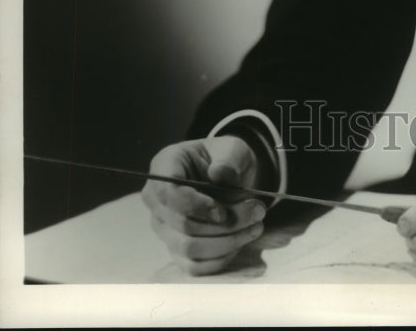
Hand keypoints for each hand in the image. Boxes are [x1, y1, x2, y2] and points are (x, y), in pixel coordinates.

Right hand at [141, 136, 266, 274]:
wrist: (229, 177)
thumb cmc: (226, 159)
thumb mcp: (233, 149)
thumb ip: (228, 158)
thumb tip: (219, 174)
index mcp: (164, 167)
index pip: (168, 193)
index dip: (195, 206)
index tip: (224, 212)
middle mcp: (157, 201)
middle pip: (183, 224)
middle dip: (226, 223)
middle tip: (258, 211)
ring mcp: (164, 228)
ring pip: (189, 248)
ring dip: (227, 241)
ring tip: (256, 225)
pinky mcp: (177, 250)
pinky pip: (194, 266)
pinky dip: (221, 258)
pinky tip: (241, 240)